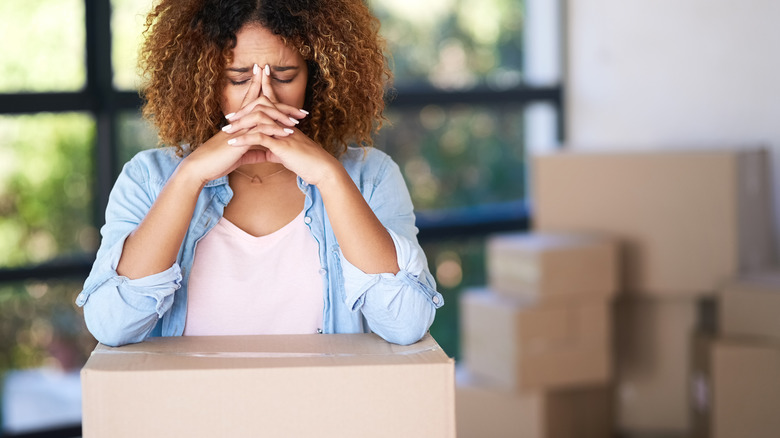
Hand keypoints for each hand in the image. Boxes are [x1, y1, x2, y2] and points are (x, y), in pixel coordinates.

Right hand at [179, 64, 301, 185]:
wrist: (201, 167)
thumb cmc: (218, 161)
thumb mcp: (240, 155)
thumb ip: (253, 151)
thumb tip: (265, 154)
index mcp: (241, 123)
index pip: (256, 103)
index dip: (269, 96)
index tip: (290, 102)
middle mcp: (241, 121)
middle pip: (264, 104)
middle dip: (284, 106)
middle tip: (303, 111)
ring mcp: (240, 127)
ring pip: (264, 113)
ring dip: (283, 117)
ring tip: (298, 122)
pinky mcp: (240, 137)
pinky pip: (260, 129)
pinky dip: (275, 130)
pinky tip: (287, 133)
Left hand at [225, 64, 341, 185]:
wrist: (322, 169)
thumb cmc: (307, 162)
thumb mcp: (288, 155)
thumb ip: (276, 150)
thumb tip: (266, 152)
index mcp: (286, 125)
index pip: (272, 104)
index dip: (263, 91)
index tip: (248, 92)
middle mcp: (284, 124)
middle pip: (261, 107)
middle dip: (243, 110)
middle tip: (228, 117)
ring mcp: (283, 133)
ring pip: (257, 120)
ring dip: (239, 125)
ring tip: (225, 131)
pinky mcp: (281, 144)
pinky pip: (259, 137)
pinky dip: (243, 139)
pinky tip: (232, 143)